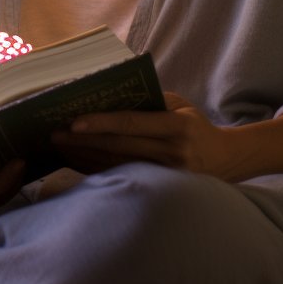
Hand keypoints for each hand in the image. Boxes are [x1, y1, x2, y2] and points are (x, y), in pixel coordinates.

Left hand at [52, 94, 282, 181]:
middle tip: (54, 133)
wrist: (228, 160)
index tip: (73, 121)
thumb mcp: (179, 105)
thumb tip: (106, 93)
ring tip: (58, 146)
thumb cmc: (195, 125)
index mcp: (177, 127)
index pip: (132, 124)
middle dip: (83, 141)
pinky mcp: (161, 190)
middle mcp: (173, 154)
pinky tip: (76, 161)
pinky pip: (123, 178)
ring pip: (117, 166)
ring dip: (84, 157)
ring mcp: (168, 177)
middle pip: (119, 148)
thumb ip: (149, 99)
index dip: (101, 123)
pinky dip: (96, 170)